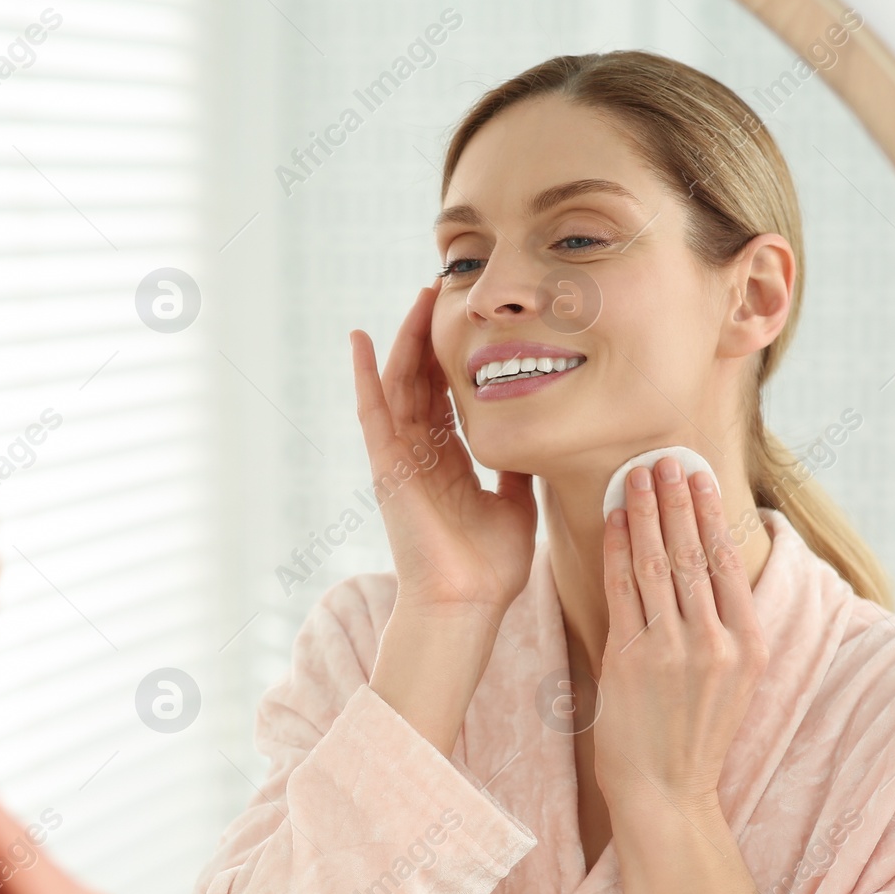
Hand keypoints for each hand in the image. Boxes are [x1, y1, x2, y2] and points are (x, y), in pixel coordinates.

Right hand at [348, 280, 536, 622]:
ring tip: (418, 299)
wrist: (467, 601)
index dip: (455, 360)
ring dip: (407, 341)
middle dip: (431, 337)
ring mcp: (400, 458)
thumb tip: (532, 444)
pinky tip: (361, 340)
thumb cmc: (490, 567)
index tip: (469, 323)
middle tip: (443, 292)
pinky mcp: (386, 465)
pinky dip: (365, 375)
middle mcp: (420, 455)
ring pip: (399, 385)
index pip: (447, 398)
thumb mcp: (516, 506)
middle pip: (421, 382)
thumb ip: (517, 472)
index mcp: (449, 463)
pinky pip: (372, 411)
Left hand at [592, 457, 766, 809]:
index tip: (701, 476)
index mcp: (749, 646)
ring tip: (639, 474)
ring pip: (660, 565)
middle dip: (679, 500)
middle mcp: (716, 644)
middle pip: (695, 554)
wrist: (665, 792)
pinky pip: (623, 590)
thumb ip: (723, 627)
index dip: (712, 514)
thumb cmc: (691, 734)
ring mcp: (673, 651)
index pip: (729, 563)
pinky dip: (619, 549)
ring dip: (648, 513)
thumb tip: (703, 565)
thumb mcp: (732, 680)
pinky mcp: (631, 660)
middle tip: (667, 457)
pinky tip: (614, 519)